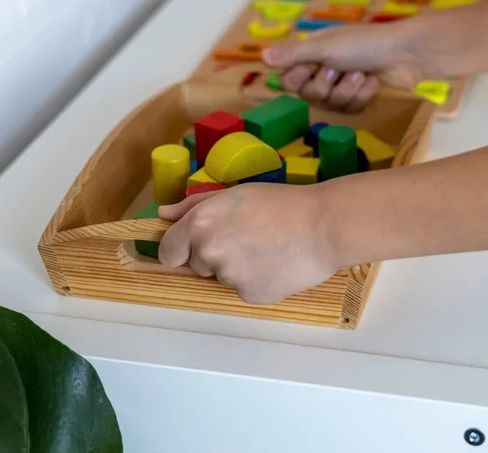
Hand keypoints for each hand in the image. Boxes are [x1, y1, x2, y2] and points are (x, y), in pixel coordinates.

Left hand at [156, 184, 339, 303]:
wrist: (323, 225)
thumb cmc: (282, 203)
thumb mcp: (235, 193)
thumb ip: (194, 205)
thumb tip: (164, 215)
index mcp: (200, 223)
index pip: (169, 251)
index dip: (179, 250)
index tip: (191, 248)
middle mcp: (208, 251)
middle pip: (197, 264)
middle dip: (215, 254)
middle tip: (247, 237)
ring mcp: (228, 276)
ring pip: (223, 277)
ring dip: (238, 267)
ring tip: (268, 248)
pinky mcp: (249, 295)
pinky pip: (245, 290)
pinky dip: (257, 281)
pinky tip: (277, 263)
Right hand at [261, 20, 433, 111]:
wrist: (408, 53)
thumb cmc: (365, 43)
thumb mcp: (325, 47)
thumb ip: (294, 54)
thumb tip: (262, 56)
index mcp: (313, 51)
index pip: (289, 79)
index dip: (299, 79)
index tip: (310, 68)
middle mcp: (325, 66)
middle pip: (309, 96)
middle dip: (327, 86)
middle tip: (339, 70)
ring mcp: (344, 82)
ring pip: (331, 105)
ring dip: (348, 91)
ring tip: (362, 74)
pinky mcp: (362, 95)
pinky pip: (350, 109)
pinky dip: (362, 96)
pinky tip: (373, 81)